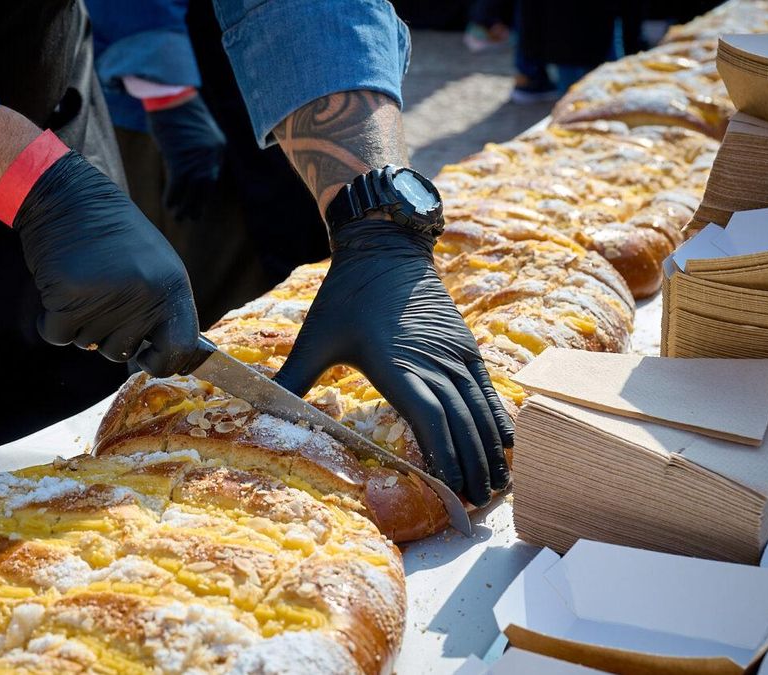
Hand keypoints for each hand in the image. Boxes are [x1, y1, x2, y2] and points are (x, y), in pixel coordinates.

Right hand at [14, 151, 202, 375]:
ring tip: (84, 283)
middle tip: (101, 296)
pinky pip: (57, 336)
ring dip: (79, 323)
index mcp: (171, 286)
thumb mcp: (155, 266)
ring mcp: (105, 296)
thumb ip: (162, 308)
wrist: (70, 198)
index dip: (163, 363)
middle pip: (121, 352)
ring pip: (87, 345)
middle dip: (107, 336)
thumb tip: (168, 359)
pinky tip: (59, 290)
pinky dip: (52, 321)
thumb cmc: (114, 236)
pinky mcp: (67, 295)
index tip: (147, 359)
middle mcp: (143, 293)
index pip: (179, 347)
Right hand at [147, 93, 225, 220]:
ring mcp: (196, 159)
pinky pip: (177, 186)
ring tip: (177, 217)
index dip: (203, 191)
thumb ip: (196, 148)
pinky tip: (167, 206)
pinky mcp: (179, 160)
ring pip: (192, 191)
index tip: (197, 200)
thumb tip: (187, 164)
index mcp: (218, 147)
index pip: (212, 175)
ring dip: (184, 207)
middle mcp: (211, 155)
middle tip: (191, 218)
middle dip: (198, 204)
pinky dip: (172, 198)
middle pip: (206, 187)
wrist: (171, 94)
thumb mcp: (194, 129)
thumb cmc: (177, 108)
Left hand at [274, 220, 513, 505]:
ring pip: (479, 409)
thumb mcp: (315, 336)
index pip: (430, 419)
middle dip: (471, 466)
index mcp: (396, 364)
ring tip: (496, 485)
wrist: (384, 247)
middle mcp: (432, 361)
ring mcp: (453, 353)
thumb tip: (260, 411)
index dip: (445, 456)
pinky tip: (507, 443)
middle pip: (461, 423)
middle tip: (477, 505)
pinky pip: (487, 388)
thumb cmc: (345, 294)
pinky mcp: (464, 346)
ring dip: (489, 449)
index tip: (450, 488)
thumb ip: (292, 379)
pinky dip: (498, 418)